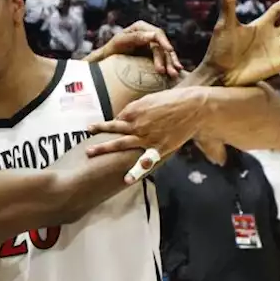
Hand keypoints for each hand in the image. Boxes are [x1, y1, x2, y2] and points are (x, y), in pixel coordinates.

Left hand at [85, 20, 181, 77]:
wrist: (107, 58)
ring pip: (165, 53)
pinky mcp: (153, 53)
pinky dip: (170, 64)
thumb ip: (135, 37)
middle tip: (170, 71)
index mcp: (141, 27)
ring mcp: (152, 44)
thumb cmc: (111, 48)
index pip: (157, 34)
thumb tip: (153, 35)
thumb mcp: (120, 41)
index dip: (164, 42)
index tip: (169, 50)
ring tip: (174, 74)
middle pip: (162, 46)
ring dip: (171, 64)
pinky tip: (177, 70)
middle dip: (167, 59)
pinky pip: (164, 58)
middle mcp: (149, 34)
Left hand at [85, 86, 209, 160]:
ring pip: (121, 145)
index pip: (118, 120)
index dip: (115, 125)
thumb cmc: (172, 100)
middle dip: (98, 136)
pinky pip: (144, 160)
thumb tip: (126, 117)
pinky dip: (136, 171)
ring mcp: (146, 137)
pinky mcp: (158, 147)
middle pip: (112, 131)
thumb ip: (136, 109)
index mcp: (133, 111)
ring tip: (90, 154)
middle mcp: (136, 124)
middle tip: (86, 143)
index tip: (111, 128)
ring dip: (104, 150)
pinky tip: (127, 180)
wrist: (193, 107)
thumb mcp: (149, 100)